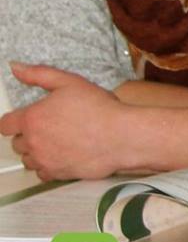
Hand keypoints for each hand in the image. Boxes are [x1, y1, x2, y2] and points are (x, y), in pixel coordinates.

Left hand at [1, 63, 131, 179]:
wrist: (120, 136)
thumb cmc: (99, 109)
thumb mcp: (70, 82)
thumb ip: (39, 74)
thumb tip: (16, 68)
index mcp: (32, 118)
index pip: (5, 124)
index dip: (15, 120)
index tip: (27, 118)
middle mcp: (32, 142)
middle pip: (16, 143)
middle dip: (28, 135)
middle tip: (50, 127)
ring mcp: (43, 160)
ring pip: (27, 159)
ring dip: (36, 152)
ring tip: (57, 142)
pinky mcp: (55, 173)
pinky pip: (42, 173)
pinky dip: (48, 166)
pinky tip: (63, 155)